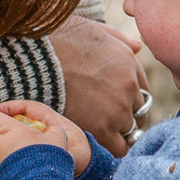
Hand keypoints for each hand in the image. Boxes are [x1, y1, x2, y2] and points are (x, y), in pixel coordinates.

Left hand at [0, 103, 69, 179]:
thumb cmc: (47, 160)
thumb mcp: (56, 136)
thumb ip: (47, 127)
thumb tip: (50, 130)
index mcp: (2, 130)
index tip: (4, 116)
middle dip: (3, 131)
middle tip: (21, 137)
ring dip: (4, 148)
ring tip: (24, 156)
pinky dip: (5, 164)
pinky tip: (22, 170)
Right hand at [48, 15, 149, 155]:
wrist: (37, 62)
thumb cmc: (59, 43)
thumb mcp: (95, 30)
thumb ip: (119, 39)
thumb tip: (138, 46)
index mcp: (129, 63)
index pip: (142, 90)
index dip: (131, 100)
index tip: (120, 107)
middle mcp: (129, 86)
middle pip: (138, 112)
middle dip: (126, 117)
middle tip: (109, 124)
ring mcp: (118, 109)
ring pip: (129, 130)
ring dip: (118, 133)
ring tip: (101, 135)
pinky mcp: (102, 128)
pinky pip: (118, 148)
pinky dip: (113, 149)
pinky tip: (102, 145)